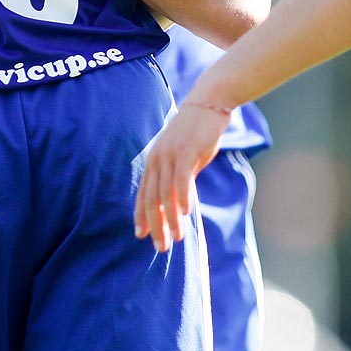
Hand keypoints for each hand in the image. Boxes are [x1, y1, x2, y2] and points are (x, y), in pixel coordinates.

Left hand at [134, 102, 229, 252]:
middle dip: (156, 224)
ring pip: (165, 193)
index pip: (143, 193)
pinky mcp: (185, 151)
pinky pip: (181, 178)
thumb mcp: (184, 156)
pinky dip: (182, 197)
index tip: (142, 236)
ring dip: (171, 218)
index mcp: (154, 161)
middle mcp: (157, 159)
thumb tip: (179, 200)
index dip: (141, 215)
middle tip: (161, 247)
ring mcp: (169, 155)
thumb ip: (178, 176)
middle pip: (152, 198)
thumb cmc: (198, 132)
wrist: (209, 103)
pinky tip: (186, 213)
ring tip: (177, 237)